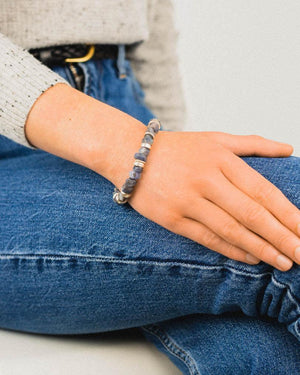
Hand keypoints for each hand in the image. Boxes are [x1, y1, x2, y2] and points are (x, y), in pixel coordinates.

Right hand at [128, 130, 299, 270]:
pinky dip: (231, 250)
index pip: (262, 191)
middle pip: (252, 214)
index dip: (288, 214)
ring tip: (283, 261)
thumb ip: (253, 144)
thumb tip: (289, 149)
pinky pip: (207, 238)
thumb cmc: (178, 148)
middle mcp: (206, 180)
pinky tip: (251, 258)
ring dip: (260, 248)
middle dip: (282, 237)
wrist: (130, 155)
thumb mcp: (215, 138)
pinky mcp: (172, 219)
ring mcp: (188, 201)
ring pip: (231, 230)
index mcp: (221, 159)